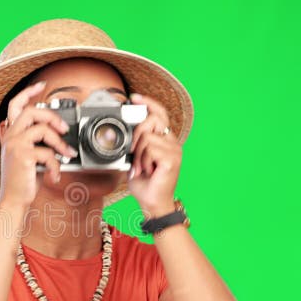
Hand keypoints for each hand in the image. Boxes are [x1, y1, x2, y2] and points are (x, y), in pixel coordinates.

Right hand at [0, 81, 77, 208]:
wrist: (14, 201)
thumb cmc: (24, 180)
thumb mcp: (30, 156)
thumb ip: (39, 142)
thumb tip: (60, 133)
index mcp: (11, 133)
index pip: (15, 104)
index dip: (28, 92)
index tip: (41, 85)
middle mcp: (10, 136)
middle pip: (31, 111)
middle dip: (52, 117)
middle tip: (64, 129)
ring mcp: (15, 145)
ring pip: (42, 129)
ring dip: (60, 142)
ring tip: (67, 154)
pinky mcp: (23, 156)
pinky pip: (47, 153)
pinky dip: (56, 165)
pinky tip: (55, 175)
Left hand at [127, 93, 181, 216]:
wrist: (152, 203)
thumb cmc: (144, 182)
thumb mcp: (135, 157)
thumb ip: (135, 142)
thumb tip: (126, 128)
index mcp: (165, 139)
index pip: (160, 113)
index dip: (148, 103)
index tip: (134, 97)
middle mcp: (172, 142)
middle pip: (152, 120)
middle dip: (136, 135)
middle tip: (132, 152)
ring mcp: (174, 150)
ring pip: (147, 137)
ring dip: (138, 154)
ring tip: (140, 167)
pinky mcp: (172, 159)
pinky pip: (150, 150)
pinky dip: (142, 161)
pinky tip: (146, 171)